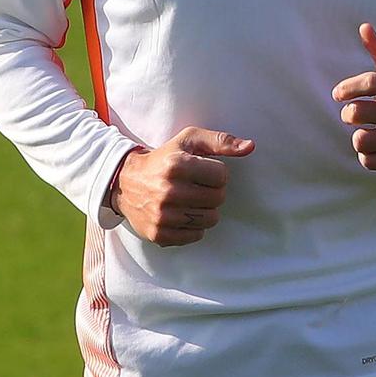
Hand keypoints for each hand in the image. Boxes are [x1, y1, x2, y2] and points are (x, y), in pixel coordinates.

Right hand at [112, 127, 255, 246]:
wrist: (125, 182)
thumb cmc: (164, 158)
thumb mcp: (189, 140)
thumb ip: (221, 141)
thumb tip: (250, 147)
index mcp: (177, 165)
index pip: (222, 176)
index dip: (216, 173)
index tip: (202, 171)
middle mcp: (168, 191)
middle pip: (218, 198)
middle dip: (212, 192)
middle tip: (196, 186)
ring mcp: (163, 215)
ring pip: (210, 219)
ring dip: (205, 210)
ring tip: (190, 200)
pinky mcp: (159, 234)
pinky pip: (196, 236)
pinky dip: (193, 226)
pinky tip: (181, 213)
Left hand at [332, 23, 375, 180]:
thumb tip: (364, 27)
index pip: (372, 81)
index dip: (349, 87)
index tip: (338, 94)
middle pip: (358, 112)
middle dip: (349, 115)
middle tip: (353, 115)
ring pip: (361, 140)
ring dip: (359, 138)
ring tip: (368, 135)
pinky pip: (369, 161)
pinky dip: (367, 157)